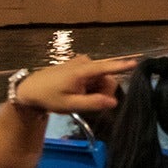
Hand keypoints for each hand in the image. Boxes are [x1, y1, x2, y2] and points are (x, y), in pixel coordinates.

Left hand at [12, 56, 136, 113]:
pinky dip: (90, 85)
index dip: (121, 66)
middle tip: (88, 103)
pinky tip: (79, 92)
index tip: (136, 63)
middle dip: (103, 91)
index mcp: (82, 71)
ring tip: (80, 98)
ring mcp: (81, 62)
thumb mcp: (70, 104)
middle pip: (106, 77)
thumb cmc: (49, 97)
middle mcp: (84, 62)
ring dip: (96, 89)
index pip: (106, 67)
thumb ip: (92, 103)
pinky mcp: (79, 64)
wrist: (30, 89)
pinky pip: (93, 75)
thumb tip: (113, 102)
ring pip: (100, 78)